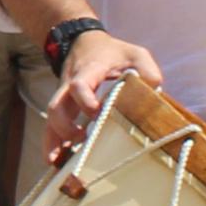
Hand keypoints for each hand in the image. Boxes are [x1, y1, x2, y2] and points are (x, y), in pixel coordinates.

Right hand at [46, 31, 163, 154]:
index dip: (85, 101)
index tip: (98, 115)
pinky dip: (53, 142)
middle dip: (64, 127)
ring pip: (51, 119)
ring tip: (58, 162)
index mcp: (88, 71)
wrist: (86, 43)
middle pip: (57, 106)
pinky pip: (52, 125)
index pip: (79, 85)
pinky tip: (56, 161)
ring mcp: (64, 96)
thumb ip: (147, 70)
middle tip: (82, 140)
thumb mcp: (135, 53)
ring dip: (53, 140)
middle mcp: (70, 85)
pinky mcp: (64, 106)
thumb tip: (154, 92)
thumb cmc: (114, 52)